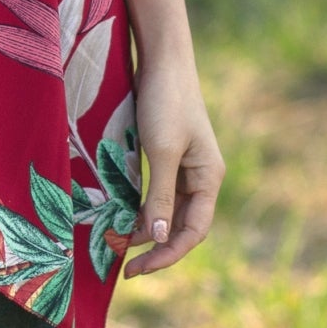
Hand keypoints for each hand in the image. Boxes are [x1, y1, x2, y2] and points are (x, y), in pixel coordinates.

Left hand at [121, 51, 223, 278]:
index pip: (192, 231)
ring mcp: (185, 167)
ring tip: (118, 245)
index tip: (137, 268)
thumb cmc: (166, 103)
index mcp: (209, 179)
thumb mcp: (162, 151)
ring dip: (146, 230)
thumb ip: (160, 196)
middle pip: (181, 226)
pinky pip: (157, 194)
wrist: (162, 59)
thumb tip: (156, 239)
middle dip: (155, 247)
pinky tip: (121, 218)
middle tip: (124, 266)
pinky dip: (141, 209)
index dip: (167, 254)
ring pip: (167, 211)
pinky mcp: (167, 155)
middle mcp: (201, 177)